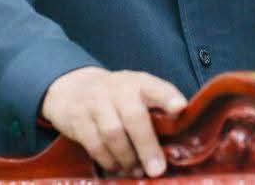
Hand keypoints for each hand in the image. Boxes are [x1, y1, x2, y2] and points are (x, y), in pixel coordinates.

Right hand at [40, 66, 186, 177]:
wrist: (74, 88)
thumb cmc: (117, 98)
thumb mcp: (137, 95)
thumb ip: (156, 112)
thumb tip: (176, 146)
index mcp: (139, 83)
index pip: (156, 87)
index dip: (168, 97)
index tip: (180, 108)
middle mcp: (118, 89)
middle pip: (134, 116)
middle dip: (147, 145)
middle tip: (157, 170)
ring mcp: (95, 102)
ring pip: (113, 133)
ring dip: (127, 158)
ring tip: (137, 172)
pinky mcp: (77, 119)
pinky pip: (95, 145)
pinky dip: (109, 161)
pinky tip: (118, 168)